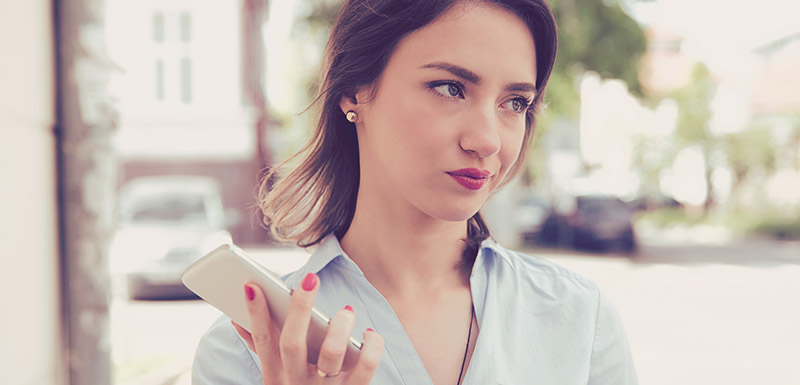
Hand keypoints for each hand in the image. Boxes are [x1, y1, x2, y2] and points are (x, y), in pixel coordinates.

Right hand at [232, 272, 383, 384]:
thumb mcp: (276, 377)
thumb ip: (262, 348)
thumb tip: (236, 319)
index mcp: (275, 375)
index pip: (262, 340)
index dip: (255, 314)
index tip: (252, 285)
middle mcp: (296, 383)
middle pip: (292, 344)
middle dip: (299, 309)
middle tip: (310, 279)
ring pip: (331, 355)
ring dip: (339, 327)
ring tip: (346, 310)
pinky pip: (365, 367)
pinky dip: (371, 347)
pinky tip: (369, 334)